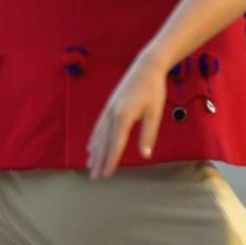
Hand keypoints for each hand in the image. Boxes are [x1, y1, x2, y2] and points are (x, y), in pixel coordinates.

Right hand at [86, 54, 168, 178]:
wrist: (146, 67)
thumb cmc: (153, 89)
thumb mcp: (155, 113)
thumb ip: (149, 134)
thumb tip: (145, 155)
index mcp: (123, 116)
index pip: (116, 144)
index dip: (111, 160)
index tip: (106, 174)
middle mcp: (111, 114)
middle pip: (104, 142)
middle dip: (99, 160)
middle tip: (95, 177)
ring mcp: (108, 110)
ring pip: (98, 135)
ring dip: (94, 152)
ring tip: (90, 166)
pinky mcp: (108, 106)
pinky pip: (98, 127)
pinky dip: (94, 139)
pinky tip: (91, 147)